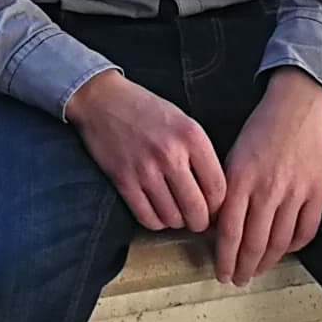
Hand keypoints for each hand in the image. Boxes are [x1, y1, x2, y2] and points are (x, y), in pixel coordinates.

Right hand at [67, 69, 226, 239]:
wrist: (103, 100)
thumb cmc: (146, 110)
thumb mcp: (183, 121)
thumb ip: (200, 153)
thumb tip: (214, 194)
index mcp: (191, 136)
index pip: (218, 188)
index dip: (219, 206)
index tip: (214, 208)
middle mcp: (170, 154)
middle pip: (197, 209)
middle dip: (200, 222)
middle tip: (197, 220)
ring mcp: (145, 168)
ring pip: (172, 217)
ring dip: (177, 222)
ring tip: (176, 214)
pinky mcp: (123, 179)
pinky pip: (146, 217)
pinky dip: (155, 222)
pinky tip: (157, 213)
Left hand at [211, 70, 321, 287]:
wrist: (296, 107)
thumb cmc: (260, 130)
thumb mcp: (233, 157)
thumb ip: (226, 193)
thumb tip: (217, 228)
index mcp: (241, 180)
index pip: (229, 233)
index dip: (225, 259)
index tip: (222, 273)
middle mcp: (267, 189)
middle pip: (254, 244)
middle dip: (244, 268)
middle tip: (238, 279)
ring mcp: (295, 192)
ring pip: (279, 242)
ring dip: (267, 262)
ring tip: (258, 270)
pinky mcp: (317, 192)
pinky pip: (305, 230)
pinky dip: (293, 246)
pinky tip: (283, 250)